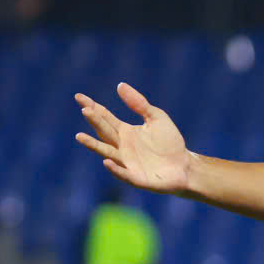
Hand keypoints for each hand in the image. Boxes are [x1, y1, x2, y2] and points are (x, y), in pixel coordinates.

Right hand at [74, 83, 192, 192]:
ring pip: (107, 152)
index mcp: (125, 132)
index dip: (92, 106)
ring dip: (93, 145)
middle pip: (104, 131)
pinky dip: (115, 168)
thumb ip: (139, 103)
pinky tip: (107, 161)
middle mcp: (122, 146)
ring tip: (80, 136)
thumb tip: (120, 85)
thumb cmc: (169, 142)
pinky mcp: (136, 177)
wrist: (185, 166)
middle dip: (94, 121)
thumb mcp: (156, 118)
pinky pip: (123, 173)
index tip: (78, 96)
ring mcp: (127, 162)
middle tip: (85, 109)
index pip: (104, 117)